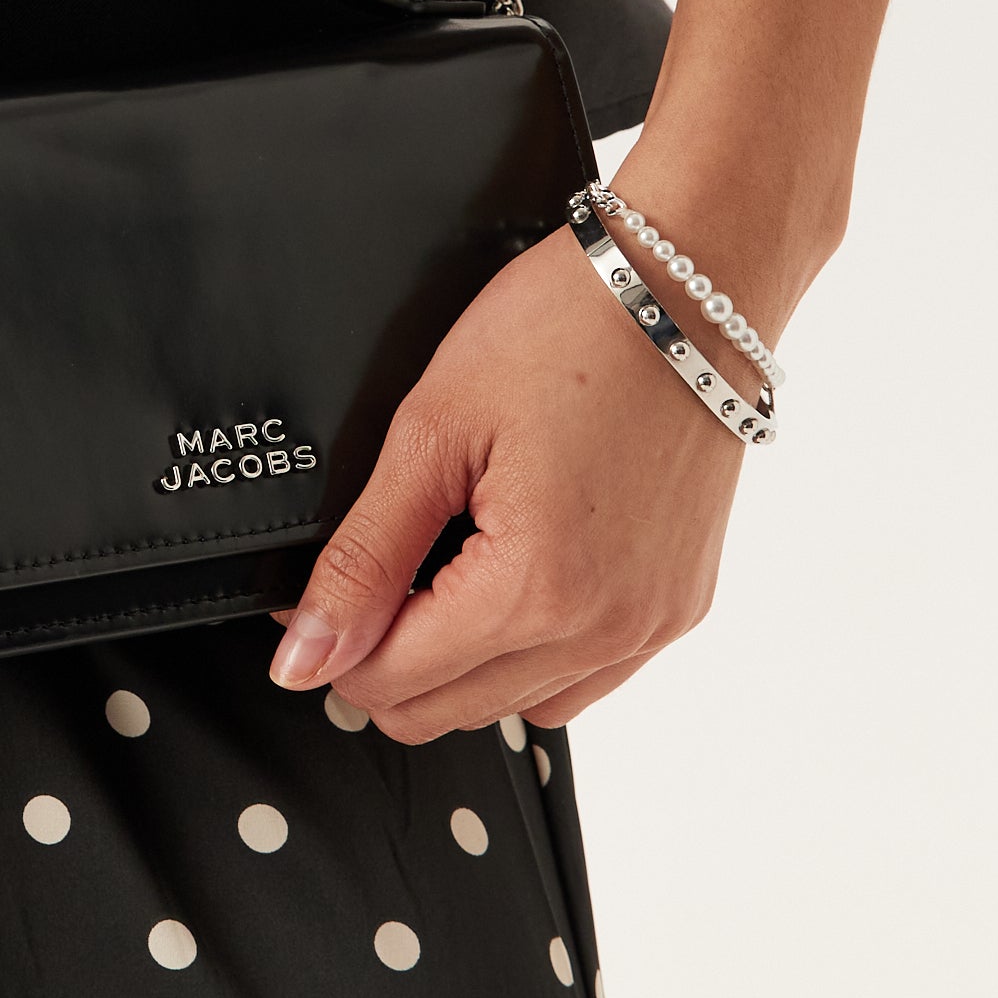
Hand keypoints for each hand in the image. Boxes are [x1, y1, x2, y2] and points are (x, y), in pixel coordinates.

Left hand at [266, 222, 747, 740]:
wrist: (692, 284)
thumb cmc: (571, 327)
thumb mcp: (434, 430)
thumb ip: (364, 557)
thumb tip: (305, 654)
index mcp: (537, 588)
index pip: (392, 682)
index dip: (332, 644)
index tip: (319, 594)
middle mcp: (605, 627)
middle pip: (446, 712)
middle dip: (387, 658)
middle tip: (372, 574)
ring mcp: (650, 624)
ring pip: (514, 708)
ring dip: (458, 665)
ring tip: (442, 570)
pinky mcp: (679, 607)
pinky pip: (583, 682)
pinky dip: (530, 656)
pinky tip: (507, 585)